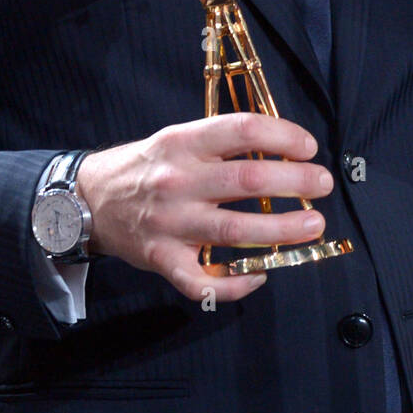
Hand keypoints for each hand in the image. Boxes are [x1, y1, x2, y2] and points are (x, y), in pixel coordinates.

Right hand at [75, 114, 332, 301]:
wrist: (91, 200)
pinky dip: (237, 283)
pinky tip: (261, 274)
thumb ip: (220, 143)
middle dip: (295, 180)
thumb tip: (279, 148)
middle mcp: (178, 180)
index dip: (282, 135)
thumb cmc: (145, 167)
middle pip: (248, 178)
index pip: (241, 129)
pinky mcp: (164, 260)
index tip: (308, 145)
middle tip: (321, 183)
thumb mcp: (176, 139)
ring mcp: (171, 223)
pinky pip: (205, 282)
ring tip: (313, 226)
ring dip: (283, 229)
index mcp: (183, 142)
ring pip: (236, 230)